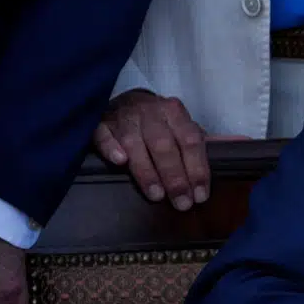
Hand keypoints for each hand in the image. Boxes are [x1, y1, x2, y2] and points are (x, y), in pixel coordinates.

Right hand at [94, 89, 208, 210]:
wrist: (125, 101)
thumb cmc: (158, 121)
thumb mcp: (178, 125)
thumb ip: (191, 145)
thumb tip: (202, 177)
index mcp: (174, 112)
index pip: (190, 141)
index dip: (197, 169)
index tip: (200, 195)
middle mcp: (150, 112)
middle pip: (164, 145)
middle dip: (174, 176)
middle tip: (181, 202)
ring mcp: (124, 116)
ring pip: (134, 143)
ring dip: (146, 171)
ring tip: (156, 195)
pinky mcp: (100, 122)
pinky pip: (103, 133)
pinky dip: (111, 147)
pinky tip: (120, 161)